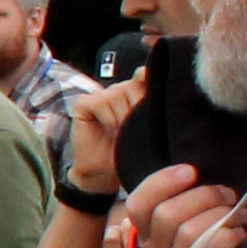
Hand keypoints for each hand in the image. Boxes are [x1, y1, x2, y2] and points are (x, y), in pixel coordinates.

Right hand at [67, 76, 146, 193]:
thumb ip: (153, 111)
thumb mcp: (146, 132)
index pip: (143, 75)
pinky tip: (110, 130)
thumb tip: (162, 92)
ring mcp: (100, 96)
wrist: (102, 172)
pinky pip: (99, 101)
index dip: (147, 76)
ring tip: (122, 134)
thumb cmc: (126, 153)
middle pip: (132, 84)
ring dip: (122, 116)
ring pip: (116, 93)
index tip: (151, 84)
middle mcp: (118, 92)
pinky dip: (107, 117)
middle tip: (137, 128)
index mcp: (136, 94)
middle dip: (137, 106)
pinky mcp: (84, 104)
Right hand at [127, 165, 240, 247]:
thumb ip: (186, 208)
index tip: (191, 171)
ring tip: (242, 216)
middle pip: (165, 215)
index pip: (138, 205)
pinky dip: (228, 237)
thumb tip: (195, 172)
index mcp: (151, 240)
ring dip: (222, 216)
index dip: (161, 182)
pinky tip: (241, 234)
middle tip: (228, 196)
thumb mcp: (194, 232)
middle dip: (203, 196)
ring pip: (188, 233)